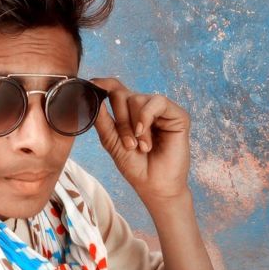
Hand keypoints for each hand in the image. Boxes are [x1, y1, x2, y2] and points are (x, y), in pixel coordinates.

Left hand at [91, 78, 190, 204]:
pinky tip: (144, 135)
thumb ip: (102, 119)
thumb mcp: (111, 141)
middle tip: (127, 143)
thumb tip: (91, 95)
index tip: (92, 84)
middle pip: (123, 94)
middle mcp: (145, 108)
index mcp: (129, 112)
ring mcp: (162, 111)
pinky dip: (146, 117)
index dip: (104, 84)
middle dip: (120, 119)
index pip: (116, 89)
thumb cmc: (135, 166)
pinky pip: (157, 102)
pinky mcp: (178, 115)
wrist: (154, 185)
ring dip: (134, 125)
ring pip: (138, 98)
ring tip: (140, 146)